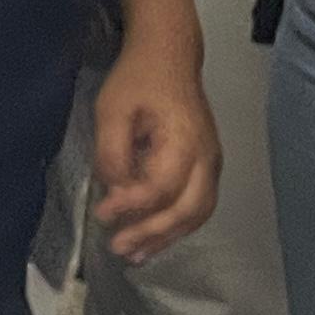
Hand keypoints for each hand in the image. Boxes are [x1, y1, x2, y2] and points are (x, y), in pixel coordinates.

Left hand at [92, 34, 221, 261]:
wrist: (169, 59)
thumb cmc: (138, 81)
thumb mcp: (112, 109)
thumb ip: (113, 150)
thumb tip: (114, 189)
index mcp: (184, 140)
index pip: (162, 186)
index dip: (133, 205)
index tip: (102, 214)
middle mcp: (207, 158)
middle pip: (188, 208)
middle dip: (153, 233)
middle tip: (119, 247)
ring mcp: (212, 164)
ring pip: (198, 213)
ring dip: (167, 237)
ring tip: (135, 255)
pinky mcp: (208, 168)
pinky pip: (199, 205)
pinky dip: (178, 226)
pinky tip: (154, 239)